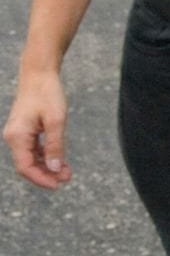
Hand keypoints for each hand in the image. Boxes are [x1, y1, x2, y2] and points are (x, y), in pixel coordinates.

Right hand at [3, 70, 71, 188]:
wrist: (39, 74)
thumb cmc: (48, 94)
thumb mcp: (56, 120)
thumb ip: (55, 145)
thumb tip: (56, 169)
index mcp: (17, 137)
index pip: (25, 167)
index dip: (41, 178)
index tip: (58, 185)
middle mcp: (14, 138)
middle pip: (27, 165)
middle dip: (47, 174)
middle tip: (67, 179)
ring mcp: (18, 135)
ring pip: (31, 158)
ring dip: (48, 166)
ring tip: (67, 173)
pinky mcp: (25, 131)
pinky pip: (34, 149)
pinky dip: (46, 156)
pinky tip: (60, 161)